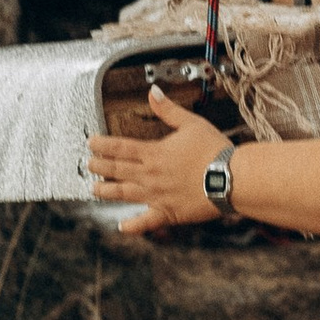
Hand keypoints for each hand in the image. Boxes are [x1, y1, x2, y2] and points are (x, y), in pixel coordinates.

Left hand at [86, 84, 225, 238]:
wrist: (231, 178)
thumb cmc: (214, 150)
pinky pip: (146, 221)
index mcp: (154, 153)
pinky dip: (132, 225)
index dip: (102, 145)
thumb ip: (168, 110)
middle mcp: (150, 175)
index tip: (91, 143)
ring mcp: (156, 195)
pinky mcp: (168, 212)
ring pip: (124, 194)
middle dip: (99, 167)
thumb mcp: (191, 123)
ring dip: (106, 192)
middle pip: (117, 170)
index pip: (120, 147)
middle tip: (89, 165)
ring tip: (95, 190)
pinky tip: (121, 227)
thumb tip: (153, 92)